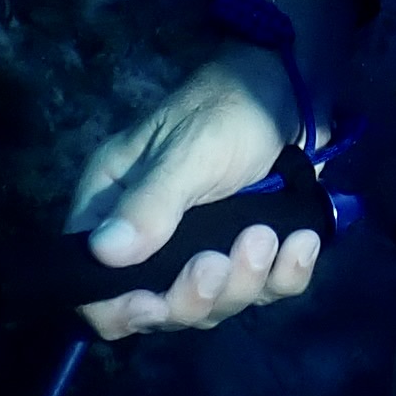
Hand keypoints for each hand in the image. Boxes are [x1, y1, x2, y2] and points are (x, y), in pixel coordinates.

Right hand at [60, 0, 349, 339]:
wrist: (295, 88)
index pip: (92, 284)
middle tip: (222, 260)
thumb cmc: (230, 107)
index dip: (117, 307)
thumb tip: (103, 253)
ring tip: (269, 235)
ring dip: (245, 282)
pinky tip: (303, 243)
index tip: (153, 304)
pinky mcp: (250, 253)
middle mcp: (152, 237)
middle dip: (194, 296)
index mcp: (115, 206)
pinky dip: (286, 274)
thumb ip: (151, 203)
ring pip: (214, 305)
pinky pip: (265, 291)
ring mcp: (203, 248)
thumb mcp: (189, 150)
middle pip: (158, 307)